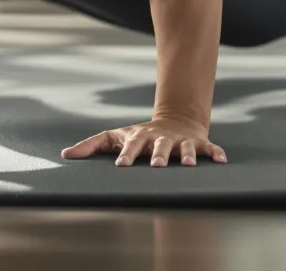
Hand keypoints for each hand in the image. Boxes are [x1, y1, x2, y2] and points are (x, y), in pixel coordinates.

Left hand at [61, 116, 226, 167]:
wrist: (175, 120)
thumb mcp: (115, 137)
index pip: (131, 146)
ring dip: (187, 156)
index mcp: (140, 138)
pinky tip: (222, 160)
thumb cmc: (139, 136)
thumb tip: (64, 154)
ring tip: (189, 165)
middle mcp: (160, 139)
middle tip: (156, 166)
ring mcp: (180, 141)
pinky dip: (216, 153)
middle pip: (159, 147)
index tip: (121, 166)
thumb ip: (91, 145)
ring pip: (184, 148)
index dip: (127, 155)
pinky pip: (210, 148)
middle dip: (158, 155)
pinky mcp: (198, 144)